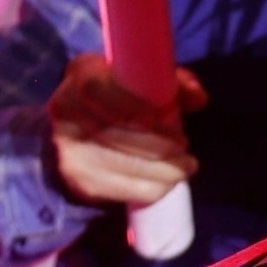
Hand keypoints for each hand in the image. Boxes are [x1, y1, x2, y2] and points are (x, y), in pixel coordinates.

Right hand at [47, 56, 203, 207]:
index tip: (157, 120)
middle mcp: (66, 111)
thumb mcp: (145, 76)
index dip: (129, 107)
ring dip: (159, 172)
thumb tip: (200, 99)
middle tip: (186, 152)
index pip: (97, 91)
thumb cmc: (122, 90)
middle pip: (111, 134)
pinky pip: (116, 190)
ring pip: (116, 166)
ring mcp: (68, 148)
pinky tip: (167, 183)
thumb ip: (175, 82)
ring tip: (184, 169)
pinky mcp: (77, 178)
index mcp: (82, 76)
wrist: (80, 119)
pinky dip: (148, 189)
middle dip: (156, 147)